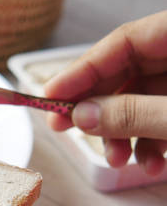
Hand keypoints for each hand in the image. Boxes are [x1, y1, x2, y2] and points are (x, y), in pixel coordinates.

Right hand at [44, 10, 166, 175]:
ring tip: (117, 160)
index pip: (124, 41)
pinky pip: (160, 117)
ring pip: (141, 100)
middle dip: (97, 107)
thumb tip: (82, 116)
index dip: (83, 69)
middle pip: (127, 71)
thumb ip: (134, 114)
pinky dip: (149, 142)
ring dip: (122, 134)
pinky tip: (148, 165)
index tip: (50, 96)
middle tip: (63, 128)